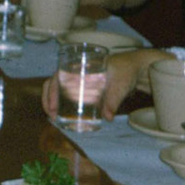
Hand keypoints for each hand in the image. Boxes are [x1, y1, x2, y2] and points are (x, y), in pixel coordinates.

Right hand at [39, 47, 163, 118]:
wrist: (136, 68)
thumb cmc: (126, 71)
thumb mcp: (120, 85)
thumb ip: (113, 100)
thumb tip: (107, 117)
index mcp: (81, 66)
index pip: (59, 76)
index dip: (52, 91)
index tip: (53, 107)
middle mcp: (77, 71)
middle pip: (54, 82)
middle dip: (48, 98)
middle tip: (51, 115)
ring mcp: (80, 79)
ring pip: (59, 87)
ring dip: (52, 100)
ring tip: (54, 116)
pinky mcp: (86, 87)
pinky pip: (69, 92)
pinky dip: (62, 102)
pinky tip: (64, 114)